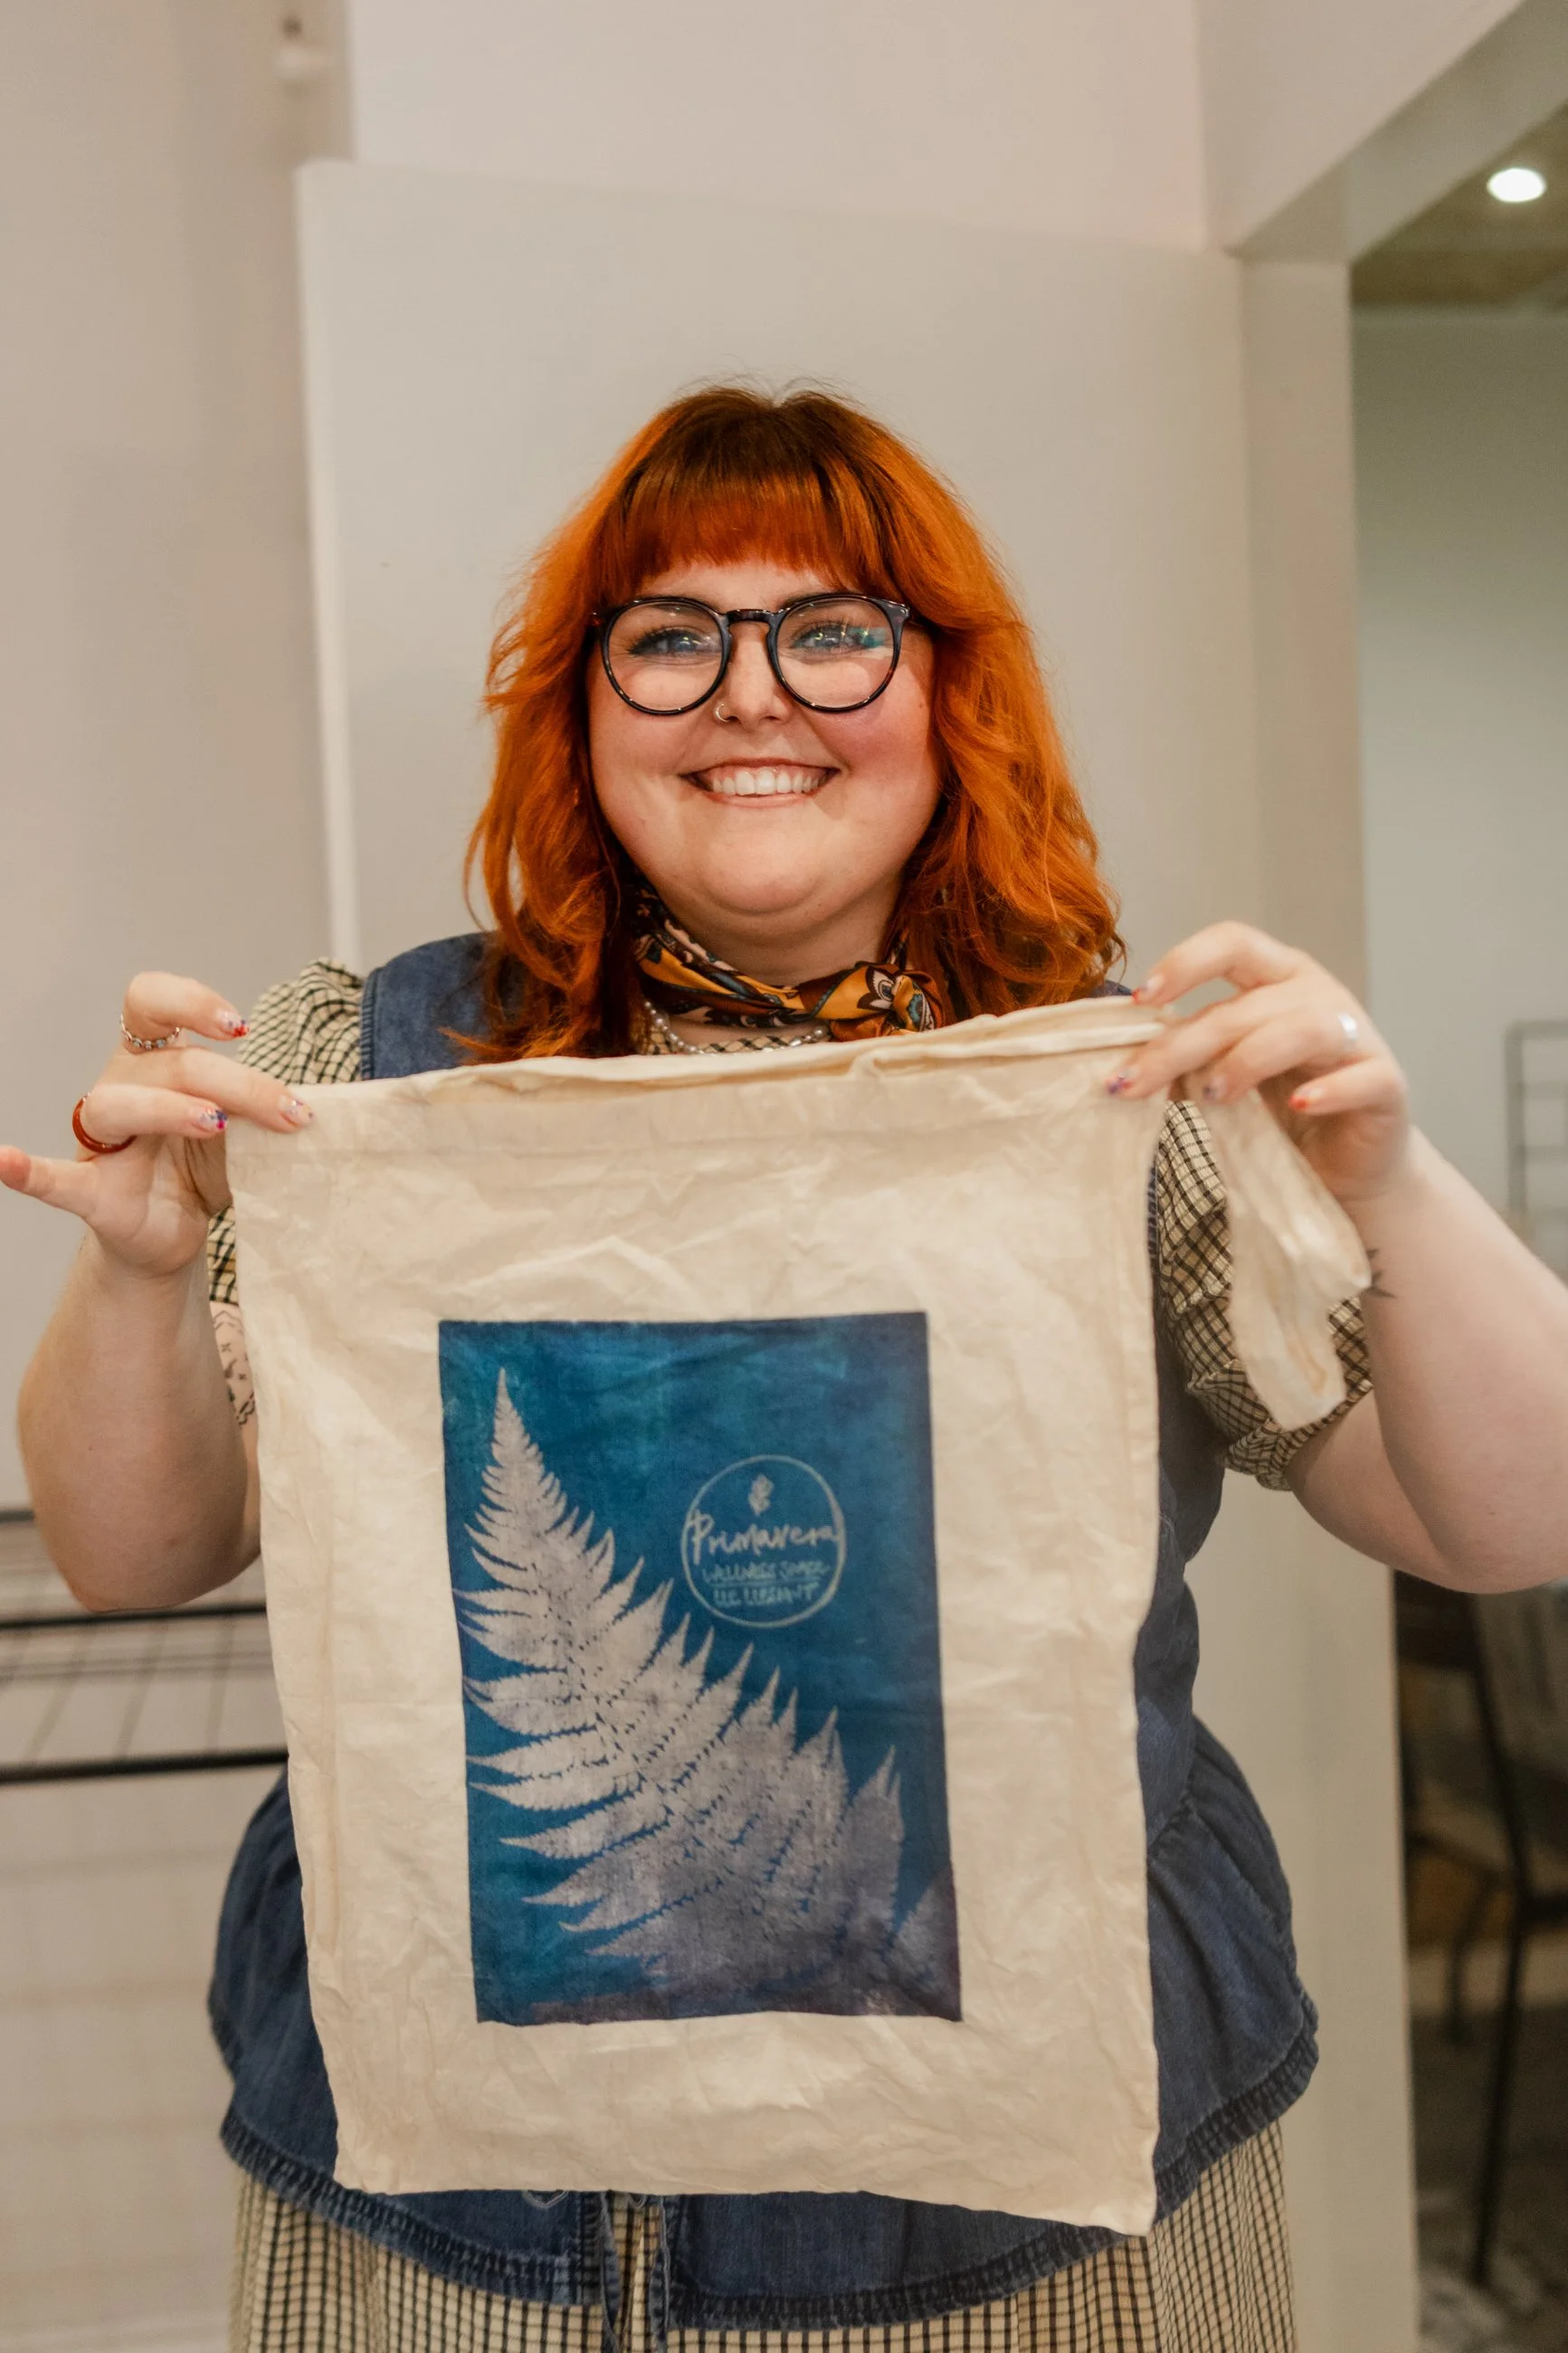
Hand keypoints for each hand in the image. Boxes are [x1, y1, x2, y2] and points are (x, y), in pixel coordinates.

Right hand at [0, 973, 311, 1277]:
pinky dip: (26, 1170)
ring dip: (170, 1109)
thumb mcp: (240, 1131)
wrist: (172, 1236)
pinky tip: (4, 1162)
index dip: (191, 1001)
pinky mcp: (91, 1191)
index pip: (152, 1001)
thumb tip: (312, 1108)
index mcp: (154, 1060)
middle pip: (171, 1062)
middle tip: (292, 1114)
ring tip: (215, 1125)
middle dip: (239, 1084)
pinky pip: (52, 1178)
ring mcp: (103, 1139)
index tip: (239, 1027)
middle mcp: (123, 1085)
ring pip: (120, 1103)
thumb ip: (259, 1110)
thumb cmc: (201, 1167)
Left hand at [1108, 922, 1409, 1207]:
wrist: (1349, 1166)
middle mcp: (1319, 995)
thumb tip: (1123, 1064)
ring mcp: (1357, 1037)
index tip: (1140, 1000)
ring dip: (1247, 1060)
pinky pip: (1361, 1077)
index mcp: (1278, 978)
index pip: (1232, 943)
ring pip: (1302, 1027)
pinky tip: (1295, 1107)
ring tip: (1211, 1097)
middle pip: (1245, 1004)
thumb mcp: (1227, 1076)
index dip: (1185, 961)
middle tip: (1133, 1083)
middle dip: (1182, 1044)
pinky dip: (1326, 1091)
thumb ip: (1190, 1059)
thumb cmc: (1282, 1111)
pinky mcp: (1386, 1083)